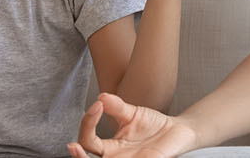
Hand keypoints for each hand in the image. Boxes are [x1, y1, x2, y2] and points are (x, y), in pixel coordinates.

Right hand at [67, 93, 197, 157]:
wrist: (177, 130)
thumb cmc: (152, 124)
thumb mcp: (132, 112)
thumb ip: (116, 106)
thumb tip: (100, 97)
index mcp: (110, 147)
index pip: (88, 140)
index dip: (88, 123)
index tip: (97, 105)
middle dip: (78, 156)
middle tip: (73, 146)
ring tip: (80, 150)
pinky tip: (134, 155)